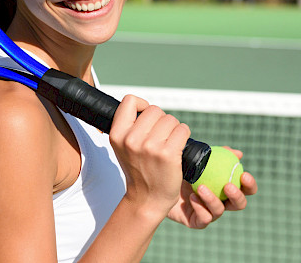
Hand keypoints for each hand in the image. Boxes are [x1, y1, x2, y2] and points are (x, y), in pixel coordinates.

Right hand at [109, 95, 190, 215]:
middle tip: (160, 136)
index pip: (129, 101)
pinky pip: (182, 130)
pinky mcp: (168, 154)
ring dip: (174, 128)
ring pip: (170, 119)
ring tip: (169, 142)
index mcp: (117, 134)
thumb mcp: (122, 147)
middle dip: (161, 120)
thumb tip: (143, 106)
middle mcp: (131, 139)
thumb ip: (128, 127)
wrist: (147, 198)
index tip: (146, 116)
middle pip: (154, 109)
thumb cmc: (138, 170)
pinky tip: (179, 145)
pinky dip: (184, 134)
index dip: (142, 105)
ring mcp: (150, 147)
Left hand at [168, 147, 257, 228]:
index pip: (245, 188)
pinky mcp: (195, 221)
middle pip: (239, 204)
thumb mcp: (196, 158)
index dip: (249, 184)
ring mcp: (208, 212)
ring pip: (219, 211)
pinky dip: (200, 208)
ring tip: (201, 187)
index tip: (244, 174)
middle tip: (228, 186)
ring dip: (213, 199)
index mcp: (223, 185)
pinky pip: (203, 219)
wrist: (156, 181)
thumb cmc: (179, 168)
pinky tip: (192, 198)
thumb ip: (215, 154)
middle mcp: (219, 200)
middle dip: (237, 196)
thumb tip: (237, 153)